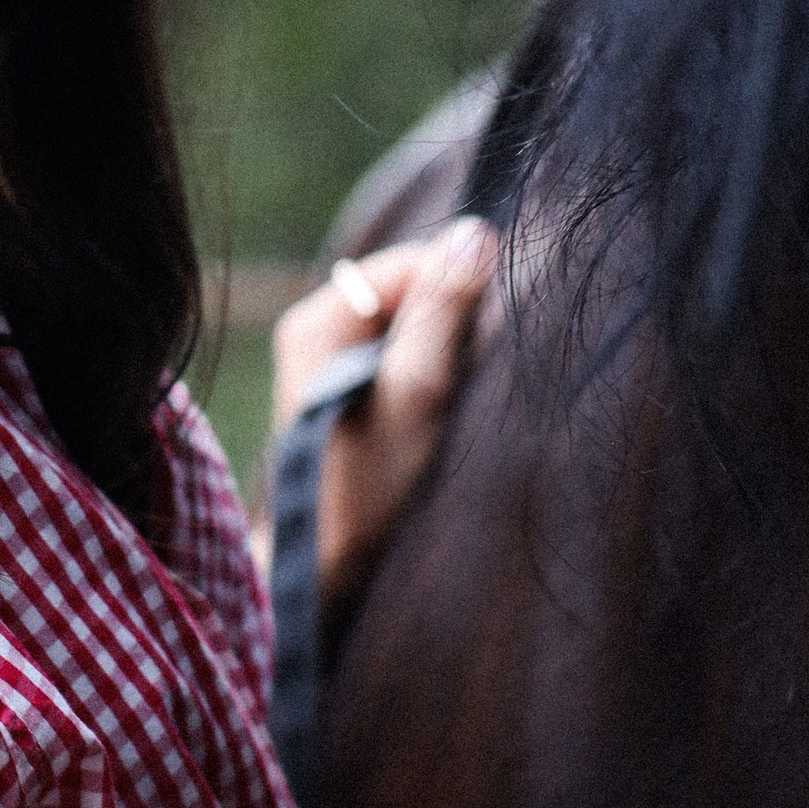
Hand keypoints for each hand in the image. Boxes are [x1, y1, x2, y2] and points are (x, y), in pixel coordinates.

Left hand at [269, 217, 495, 620]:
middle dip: (457, 329)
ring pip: (420, 327)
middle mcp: (320, 328)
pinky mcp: (353, 391)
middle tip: (468, 387)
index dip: (465, 293)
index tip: (488, 347)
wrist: (324, 575)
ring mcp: (334, 361)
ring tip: (453, 409)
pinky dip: (436, 381)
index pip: (415, 262)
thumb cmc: (367, 491)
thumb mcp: (415, 396)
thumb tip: (475, 232)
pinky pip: (411, 359)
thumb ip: (441, 313)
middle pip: (418, 292)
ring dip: (451, 359)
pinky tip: (439, 422)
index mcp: (320, 318)